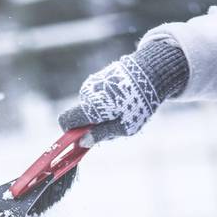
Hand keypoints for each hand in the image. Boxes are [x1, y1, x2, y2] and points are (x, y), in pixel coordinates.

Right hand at [59, 40, 188, 146]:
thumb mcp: (124, 127)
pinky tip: (122, 100)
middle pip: (80, 116)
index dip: (69, 132)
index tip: (82, 138)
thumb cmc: (139, 104)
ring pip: (89, 106)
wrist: (151, 73)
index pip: (65, 121)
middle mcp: (86, 93)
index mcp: (90, 107)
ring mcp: (91, 84)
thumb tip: (81, 143)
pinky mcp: (98, 78)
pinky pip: (96, 96)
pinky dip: (105, 102)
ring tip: (123, 110)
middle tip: (114, 125)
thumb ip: (100, 135)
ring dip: (101, 113)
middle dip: (92, 124)